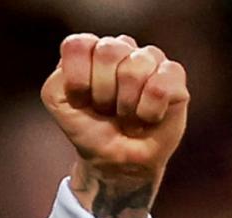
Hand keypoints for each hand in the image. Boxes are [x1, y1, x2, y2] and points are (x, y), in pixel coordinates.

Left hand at [41, 34, 188, 217]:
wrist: (115, 159)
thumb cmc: (88, 128)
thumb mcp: (59, 103)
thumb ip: (58, 79)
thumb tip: (80, 67)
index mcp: (90, 50)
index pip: (78, 45)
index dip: (77, 79)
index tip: (80, 100)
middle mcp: (121, 48)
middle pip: (108, 51)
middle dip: (102, 92)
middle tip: (105, 109)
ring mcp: (150, 58)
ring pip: (135, 69)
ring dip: (125, 105)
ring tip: (126, 114)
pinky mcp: (174, 74)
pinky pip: (160, 87)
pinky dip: (148, 112)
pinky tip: (147, 117)